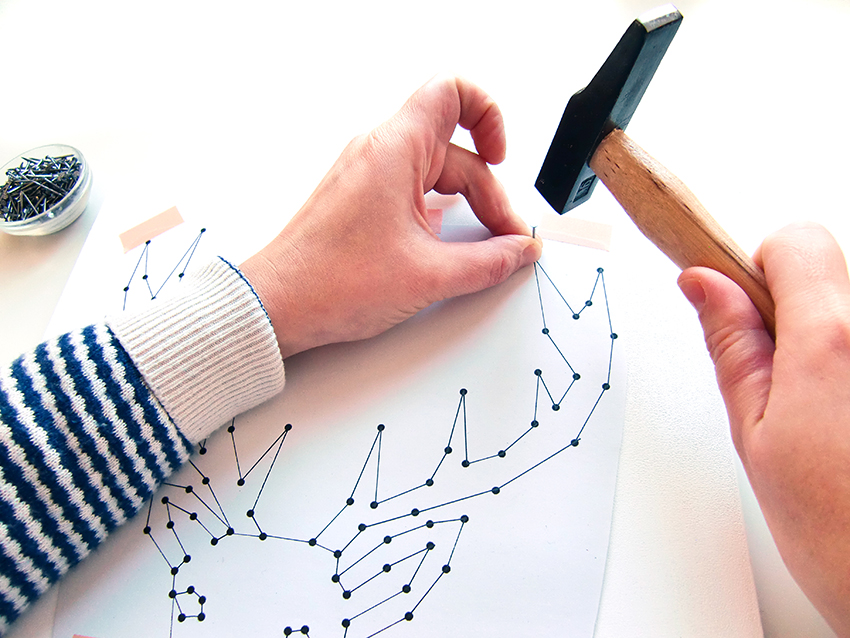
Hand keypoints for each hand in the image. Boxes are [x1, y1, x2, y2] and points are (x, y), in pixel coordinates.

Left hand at [241, 74, 541, 358]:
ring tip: (482, 250)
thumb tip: (519, 251)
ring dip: (466, 208)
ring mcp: (368, 176)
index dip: (488, 115)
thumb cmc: (331, 282)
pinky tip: (449, 250)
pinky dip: (440, 216)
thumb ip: (488, 262)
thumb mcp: (428, 276)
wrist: (277, 306)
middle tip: (504, 241)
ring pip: (436, 174)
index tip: (500, 157)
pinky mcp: (362, 200)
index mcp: (394, 150)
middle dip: (488, 193)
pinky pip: (413, 192)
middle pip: (455, 150)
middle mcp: (380, 153)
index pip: (452, 92)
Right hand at [678, 222, 849, 635]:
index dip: (759, 269)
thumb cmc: (840, 535)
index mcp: (833, 341)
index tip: (742, 302)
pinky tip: (849, 423)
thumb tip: (704, 286)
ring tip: (827, 415)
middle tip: (784, 380)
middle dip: (794, 312)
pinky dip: (849, 370)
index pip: (794, 242)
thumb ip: (732, 346)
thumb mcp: (756, 435)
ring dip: (829, 346)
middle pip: (831, 274)